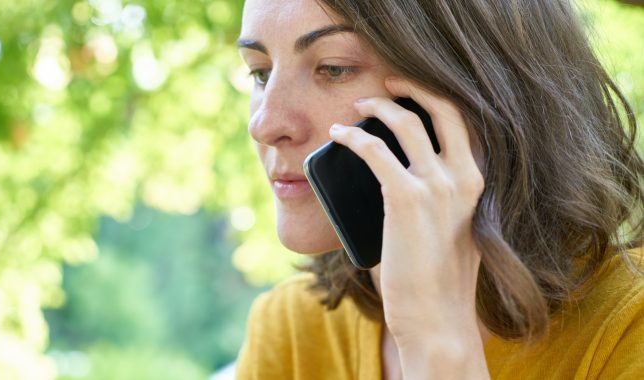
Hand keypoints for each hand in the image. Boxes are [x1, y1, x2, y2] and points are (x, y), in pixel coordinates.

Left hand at [329, 77, 486, 377]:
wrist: (436, 316)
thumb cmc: (435, 279)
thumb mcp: (448, 229)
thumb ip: (433, 199)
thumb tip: (391, 175)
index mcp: (477, 184)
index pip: (465, 124)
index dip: (439, 100)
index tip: (413, 92)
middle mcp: (464, 178)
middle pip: (445, 109)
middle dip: (416, 87)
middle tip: (390, 82)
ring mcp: (438, 186)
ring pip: (407, 122)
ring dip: (379, 106)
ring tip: (358, 106)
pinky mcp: (407, 197)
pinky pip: (374, 150)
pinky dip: (353, 136)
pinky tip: (338, 134)